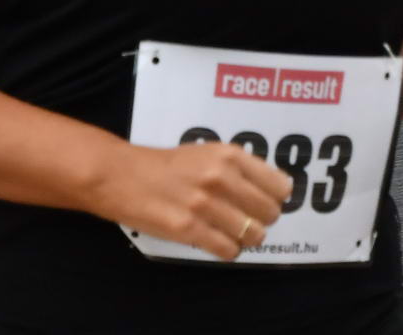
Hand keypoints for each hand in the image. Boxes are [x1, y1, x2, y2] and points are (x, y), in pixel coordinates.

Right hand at [94, 139, 292, 262]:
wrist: (123, 177)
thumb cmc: (168, 165)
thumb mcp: (208, 153)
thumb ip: (239, 167)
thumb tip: (273, 189)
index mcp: (230, 155)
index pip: (279, 185)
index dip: (276, 198)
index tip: (268, 202)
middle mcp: (222, 177)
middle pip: (270, 212)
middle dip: (263, 220)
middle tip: (249, 220)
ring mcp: (206, 204)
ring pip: (253, 234)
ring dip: (247, 237)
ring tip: (234, 233)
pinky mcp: (189, 229)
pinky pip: (228, 249)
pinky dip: (229, 250)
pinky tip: (219, 243)